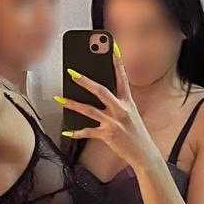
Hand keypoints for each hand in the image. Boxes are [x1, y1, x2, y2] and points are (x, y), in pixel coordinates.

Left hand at [56, 46, 162, 172]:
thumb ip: (118, 103)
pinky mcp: (107, 135)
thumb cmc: (135, 133)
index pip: (122, 78)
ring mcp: (114, 122)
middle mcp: (121, 110)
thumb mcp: (131, 114)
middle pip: (101, 91)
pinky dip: (76, 132)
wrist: (144, 154)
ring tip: (59, 99)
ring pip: (89, 110)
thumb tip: (100, 93)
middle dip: (85, 81)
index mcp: (128, 102)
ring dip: (72, 104)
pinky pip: (88, 131)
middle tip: (71, 73)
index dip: (117, 63)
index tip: (112, 49)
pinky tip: (67, 131)